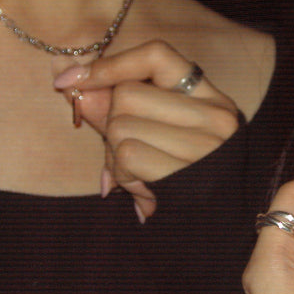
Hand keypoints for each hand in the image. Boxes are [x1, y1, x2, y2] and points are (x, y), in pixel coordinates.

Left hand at [53, 40, 239, 220]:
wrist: (221, 239)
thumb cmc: (185, 187)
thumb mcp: (159, 141)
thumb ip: (120, 110)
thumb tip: (73, 83)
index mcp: (212, 101)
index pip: (157, 55)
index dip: (111, 64)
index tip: (74, 79)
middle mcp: (216, 117)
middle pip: (127, 95)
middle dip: (111, 126)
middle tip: (128, 159)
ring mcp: (207, 145)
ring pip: (120, 126)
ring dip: (115, 158)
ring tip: (141, 178)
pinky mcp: (190, 172)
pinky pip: (126, 155)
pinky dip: (123, 176)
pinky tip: (144, 193)